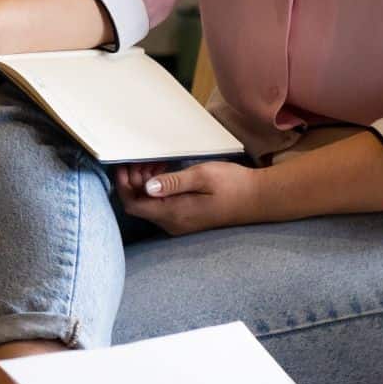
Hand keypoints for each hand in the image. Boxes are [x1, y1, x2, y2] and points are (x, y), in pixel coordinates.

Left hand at [113, 159, 262, 235]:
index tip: (123, 165)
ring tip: (154, 163)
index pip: (133, 204)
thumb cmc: (233, 184)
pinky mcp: (186, 218)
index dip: (123, 186)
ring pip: (150, 204)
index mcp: (174, 213)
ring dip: (145, 184)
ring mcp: (180, 223)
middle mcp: (173, 223)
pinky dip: (157, 189)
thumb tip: (147, 187)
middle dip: (134, 181)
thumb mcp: (201, 176)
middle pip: (140, 204)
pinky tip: (165, 174)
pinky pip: (162, 205)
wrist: (259, 198)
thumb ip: (173, 182)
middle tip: (141, 160)